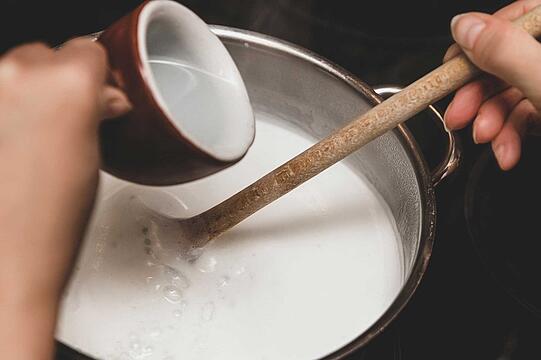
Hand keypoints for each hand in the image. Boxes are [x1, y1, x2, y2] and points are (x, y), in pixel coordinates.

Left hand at [0, 38, 130, 358]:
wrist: (5, 259)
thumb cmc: (50, 222)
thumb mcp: (94, 156)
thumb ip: (98, 111)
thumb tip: (103, 99)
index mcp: (66, 82)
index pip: (90, 51)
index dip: (100, 78)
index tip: (101, 97)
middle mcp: (16, 75)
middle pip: (47, 54)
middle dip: (61, 82)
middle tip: (68, 123)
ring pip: (14, 72)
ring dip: (28, 95)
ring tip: (36, 140)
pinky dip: (7, 111)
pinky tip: (14, 145)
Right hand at [444, 0, 540, 169]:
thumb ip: (507, 52)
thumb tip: (466, 26)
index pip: (516, 18)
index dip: (476, 43)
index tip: (451, 68)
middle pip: (508, 59)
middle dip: (480, 94)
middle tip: (459, 115)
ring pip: (513, 91)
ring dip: (492, 120)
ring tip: (488, 140)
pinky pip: (526, 113)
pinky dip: (510, 134)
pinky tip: (506, 150)